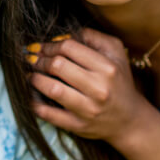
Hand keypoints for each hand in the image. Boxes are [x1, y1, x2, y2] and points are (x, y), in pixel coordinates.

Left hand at [27, 28, 155, 147]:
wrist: (129, 120)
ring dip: (35, 79)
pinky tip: (30, 95)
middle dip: (39, 60)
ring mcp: (88, 109)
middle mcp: (99, 88)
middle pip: (57, 66)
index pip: (69, 47)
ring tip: (30, 75)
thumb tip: (64, 33)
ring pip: (52, 89)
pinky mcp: (78, 126)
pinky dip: (34, 104)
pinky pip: (49, 114)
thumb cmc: (118, 81)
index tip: (42, 47)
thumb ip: (93, 37)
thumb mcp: (116, 53)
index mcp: (107, 68)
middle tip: (32, 59)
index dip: (50, 45)